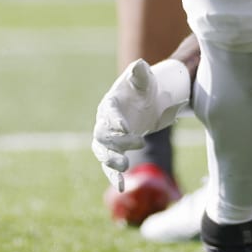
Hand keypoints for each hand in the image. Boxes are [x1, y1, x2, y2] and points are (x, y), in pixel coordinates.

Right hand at [92, 59, 190, 189]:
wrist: (148, 101)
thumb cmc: (144, 87)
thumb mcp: (144, 78)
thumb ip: (140, 73)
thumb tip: (140, 65)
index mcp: (111, 103)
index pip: (109, 113)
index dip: (115, 120)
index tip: (127, 127)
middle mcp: (105, 122)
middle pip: (103, 136)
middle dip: (116, 143)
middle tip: (140, 142)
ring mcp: (109, 138)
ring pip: (103, 153)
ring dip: (111, 162)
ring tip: (125, 167)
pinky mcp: (115, 151)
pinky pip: (109, 166)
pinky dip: (113, 176)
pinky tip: (121, 187)